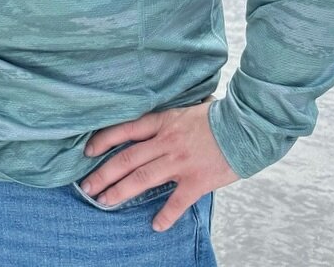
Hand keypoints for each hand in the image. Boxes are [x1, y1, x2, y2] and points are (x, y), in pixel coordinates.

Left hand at [81, 102, 239, 230]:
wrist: (246, 127)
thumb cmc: (217, 116)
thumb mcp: (185, 108)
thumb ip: (167, 117)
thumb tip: (153, 119)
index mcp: (162, 122)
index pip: (124, 130)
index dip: (103, 141)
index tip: (87, 151)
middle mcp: (166, 142)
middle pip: (127, 159)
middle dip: (104, 174)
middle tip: (87, 186)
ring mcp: (180, 162)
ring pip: (143, 179)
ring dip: (121, 191)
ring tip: (105, 201)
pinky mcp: (197, 180)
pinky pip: (177, 202)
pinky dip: (165, 215)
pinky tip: (155, 225)